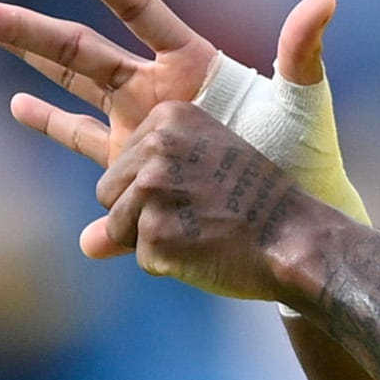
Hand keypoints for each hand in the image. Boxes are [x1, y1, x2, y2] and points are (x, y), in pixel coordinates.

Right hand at [0, 0, 336, 167]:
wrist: (293, 220)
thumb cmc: (304, 156)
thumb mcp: (305, 103)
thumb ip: (304, 53)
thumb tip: (322, 1)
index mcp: (192, 62)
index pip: (139, 11)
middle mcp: (156, 88)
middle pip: (79, 50)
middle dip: (27, 30)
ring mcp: (140, 128)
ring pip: (69, 91)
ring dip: (26, 67)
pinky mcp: (134, 170)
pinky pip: (83, 147)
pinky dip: (53, 130)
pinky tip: (17, 107)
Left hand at [86, 101, 323, 299]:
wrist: (294, 237)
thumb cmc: (254, 200)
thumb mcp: (204, 166)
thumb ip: (139, 187)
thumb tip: (84, 245)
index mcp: (169, 116)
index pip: (123, 161)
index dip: (156, 186)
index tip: (201, 186)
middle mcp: (155, 146)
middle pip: (108, 193)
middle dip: (142, 213)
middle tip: (199, 212)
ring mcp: (153, 191)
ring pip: (117, 227)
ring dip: (152, 239)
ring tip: (201, 229)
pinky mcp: (154, 234)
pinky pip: (141, 257)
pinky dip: (169, 263)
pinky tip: (204, 249)